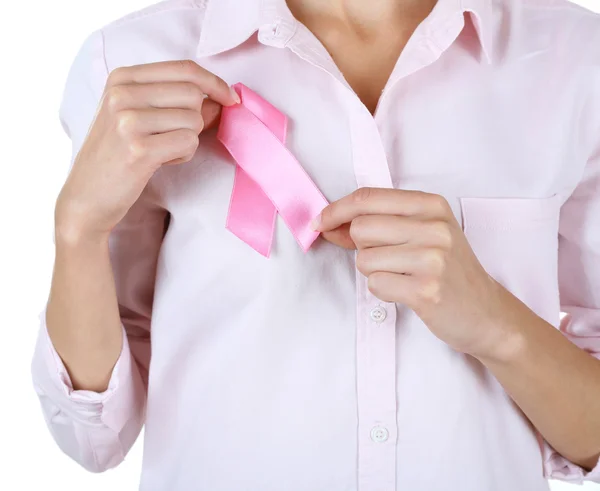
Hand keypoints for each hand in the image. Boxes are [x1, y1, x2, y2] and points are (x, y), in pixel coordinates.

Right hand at [55, 60, 239, 241]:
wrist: (86, 196)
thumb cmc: (118, 155)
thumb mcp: (139, 117)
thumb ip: (178, 103)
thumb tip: (222, 100)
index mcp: (122, 78)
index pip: (185, 68)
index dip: (215, 83)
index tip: (230, 99)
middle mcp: (122, 93)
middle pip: (193, 94)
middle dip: (197, 119)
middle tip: (176, 137)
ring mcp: (128, 120)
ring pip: (193, 120)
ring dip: (188, 140)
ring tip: (163, 150)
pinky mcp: (138, 149)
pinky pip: (188, 142)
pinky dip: (184, 154)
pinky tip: (163, 161)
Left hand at [315, 187, 528, 360]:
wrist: (486, 312)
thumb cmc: (448, 270)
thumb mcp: (422, 234)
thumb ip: (377, 224)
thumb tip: (327, 223)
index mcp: (431, 205)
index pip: (368, 197)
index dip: (336, 210)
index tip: (320, 222)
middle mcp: (434, 227)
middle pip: (361, 228)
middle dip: (362, 247)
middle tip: (388, 259)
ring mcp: (432, 258)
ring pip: (364, 259)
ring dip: (374, 272)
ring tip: (403, 276)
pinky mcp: (426, 289)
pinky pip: (376, 285)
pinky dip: (383, 290)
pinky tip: (407, 291)